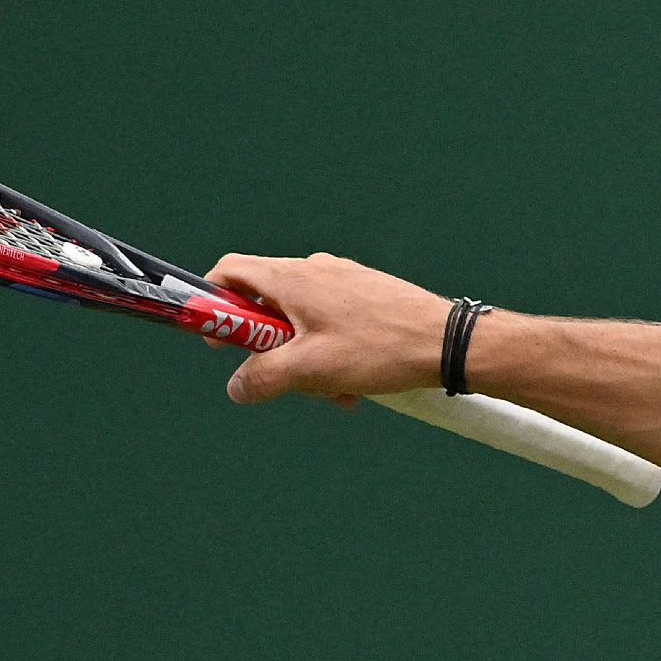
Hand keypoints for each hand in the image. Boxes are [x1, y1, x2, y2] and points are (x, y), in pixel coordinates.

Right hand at [201, 252, 452, 407]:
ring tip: (332, 391)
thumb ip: (263, 377)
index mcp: (292, 278)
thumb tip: (237, 388)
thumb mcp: (311, 369)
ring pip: (302, 320)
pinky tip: (353, 384)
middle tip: (283, 378)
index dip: (212, 304)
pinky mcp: (366, 293)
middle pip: (266, 303)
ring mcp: (342, 279)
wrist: (447, 341)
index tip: (217, 340)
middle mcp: (315, 269)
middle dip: (268, 347)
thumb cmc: (381, 348)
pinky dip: (331, 352)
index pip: (230, 272)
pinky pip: (332, 322)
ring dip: (305, 359)